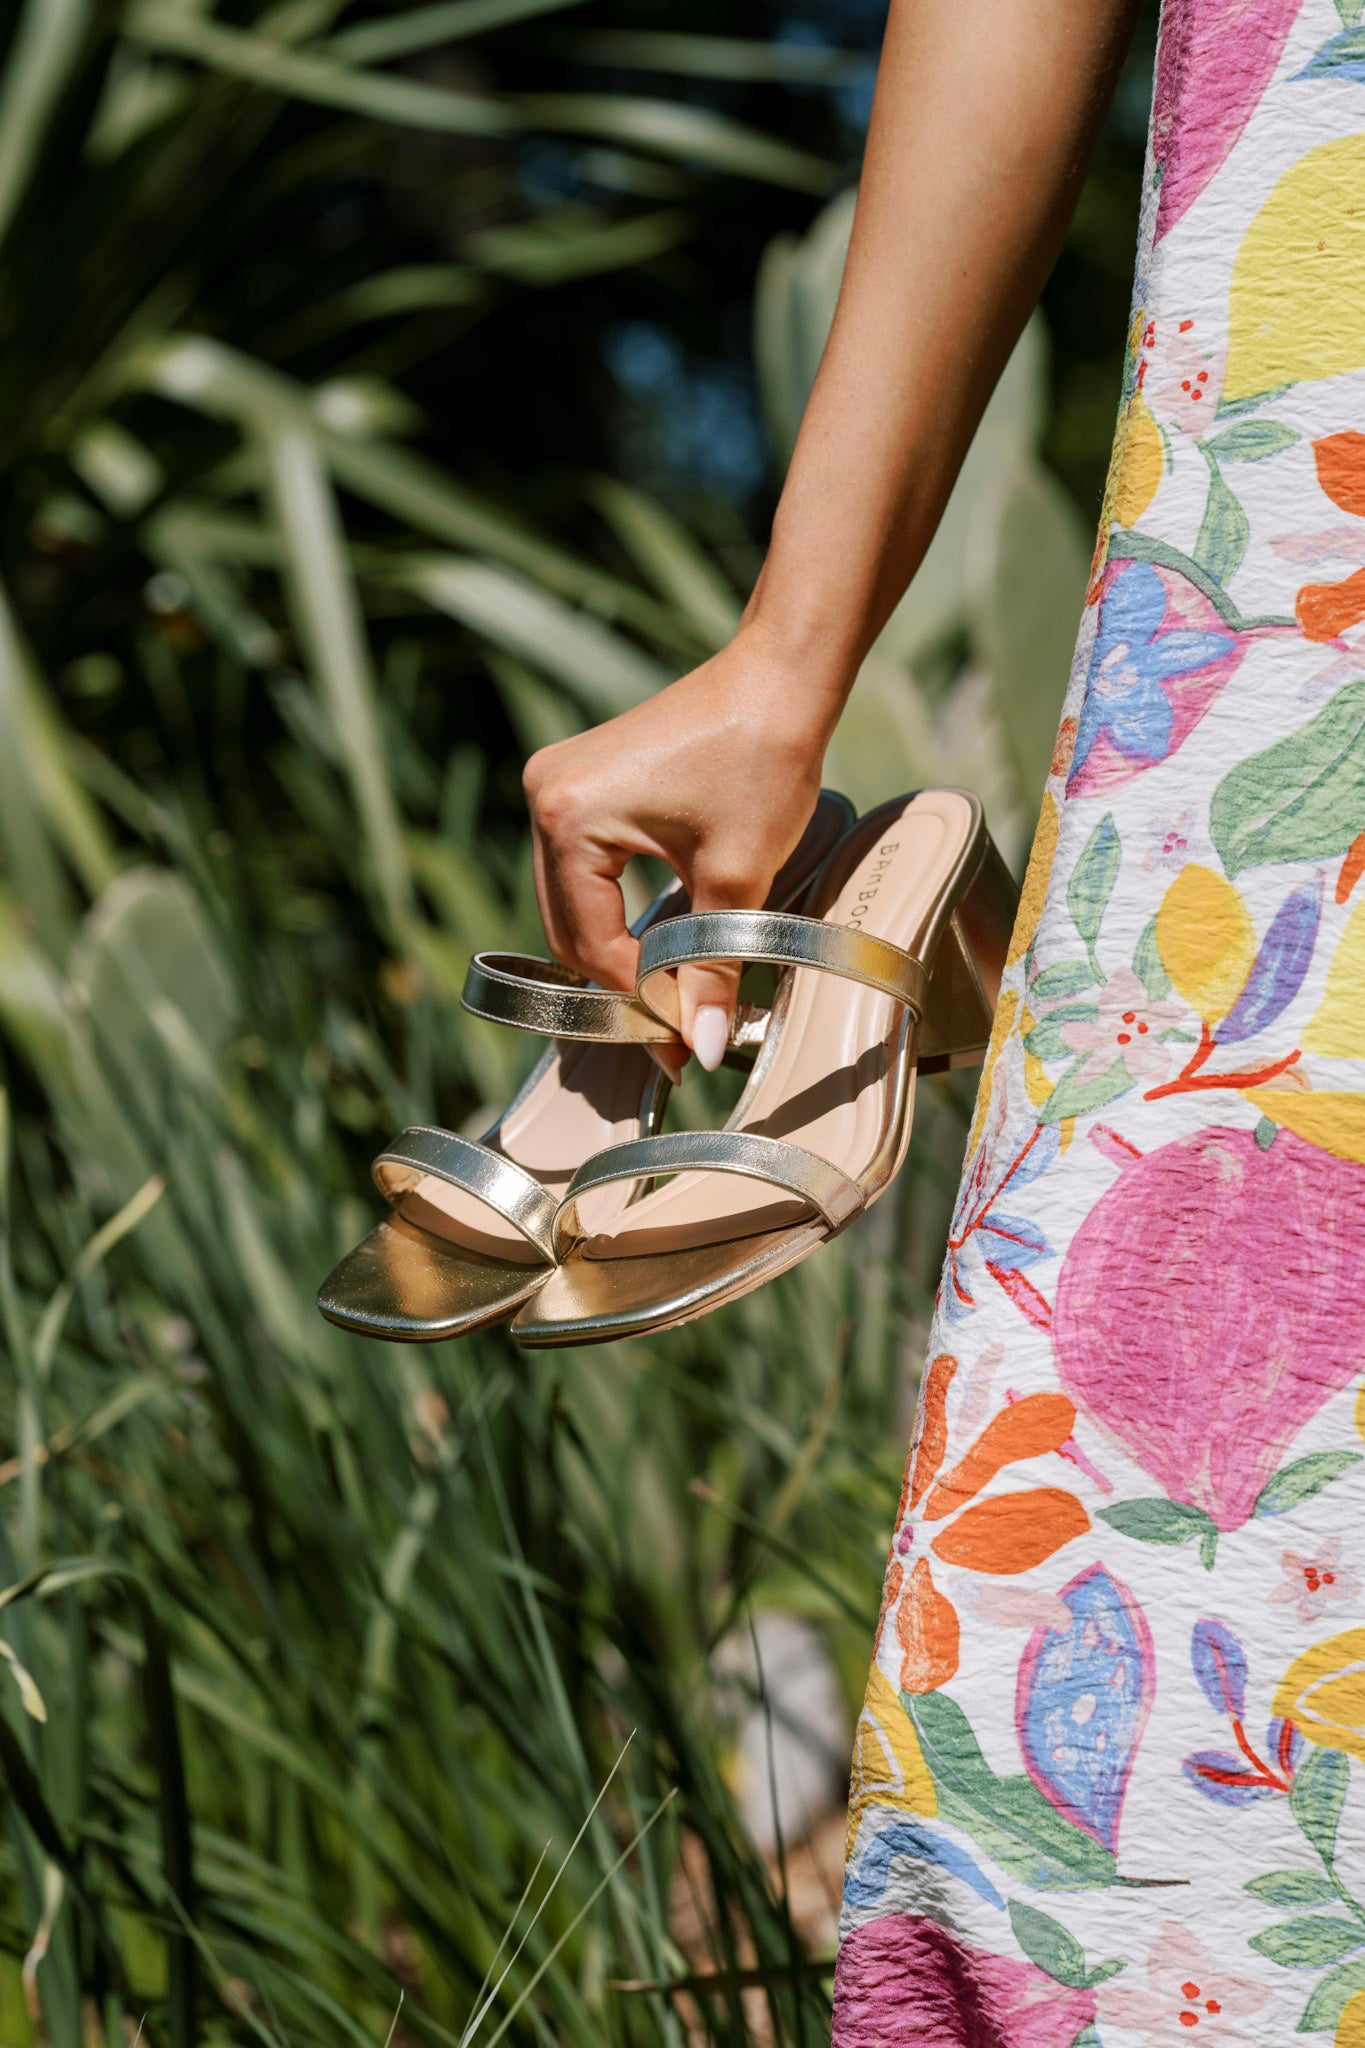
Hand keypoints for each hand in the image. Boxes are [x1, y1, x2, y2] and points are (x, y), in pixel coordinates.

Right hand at [523, 626, 832, 1068]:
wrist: (781, 676)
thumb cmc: (761, 758)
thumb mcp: (737, 876)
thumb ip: (712, 970)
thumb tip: (704, 1048)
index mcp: (569, 817)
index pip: (590, 944)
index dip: (638, 1003)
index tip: (684, 1046)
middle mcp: (545, 797)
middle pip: (569, 930)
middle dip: (622, 985)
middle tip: (677, 1036)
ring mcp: (558, 785)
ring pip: (574, 905)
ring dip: (620, 952)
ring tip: (675, 997)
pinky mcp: (583, 781)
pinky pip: (586, 871)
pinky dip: (619, 912)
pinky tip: (660, 944)